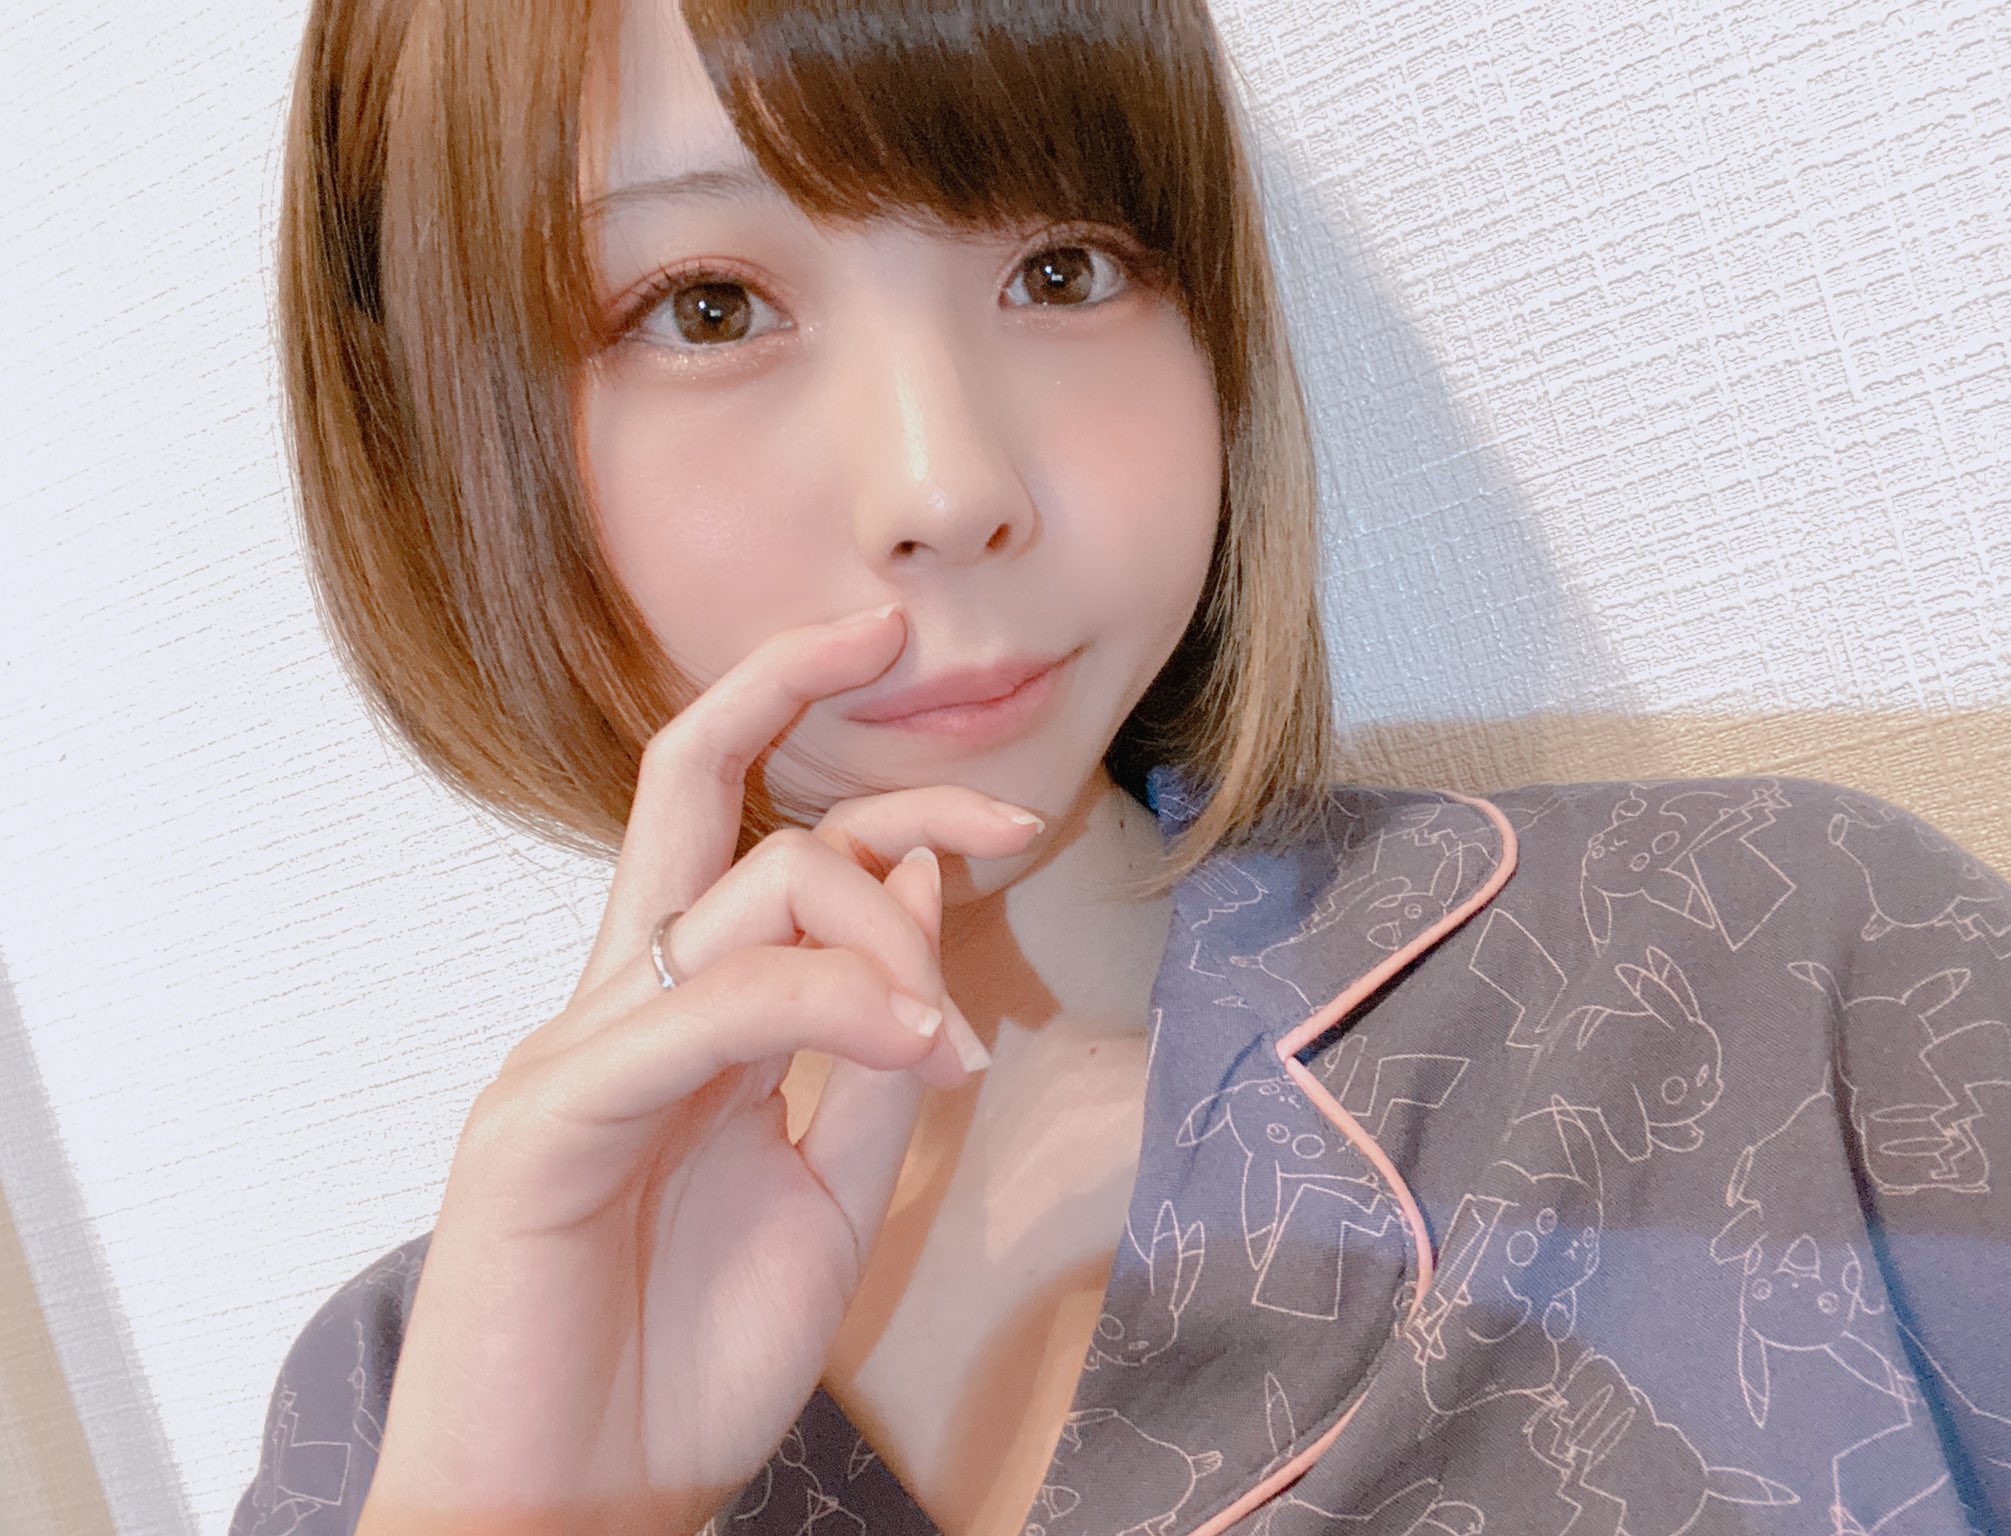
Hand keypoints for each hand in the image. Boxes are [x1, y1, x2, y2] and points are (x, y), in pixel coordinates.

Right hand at [356, 604, 1044, 1535]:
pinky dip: (819, 1004)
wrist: (568, 1510)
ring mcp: (570, 1051)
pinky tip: (913, 1047)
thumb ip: (865, 1042)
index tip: (1004, 804)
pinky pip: (694, 1012)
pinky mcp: (542, 1120)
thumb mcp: (824, 1190)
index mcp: (676, 1016)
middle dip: (825, 725)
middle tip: (983, 780)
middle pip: (696, 787)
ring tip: (951, 1041)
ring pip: (727, 889)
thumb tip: (916, 884)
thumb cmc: (679, 1359)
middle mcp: (613, 1003)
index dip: (876, 791)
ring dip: (877, 932)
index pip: (755, 836)